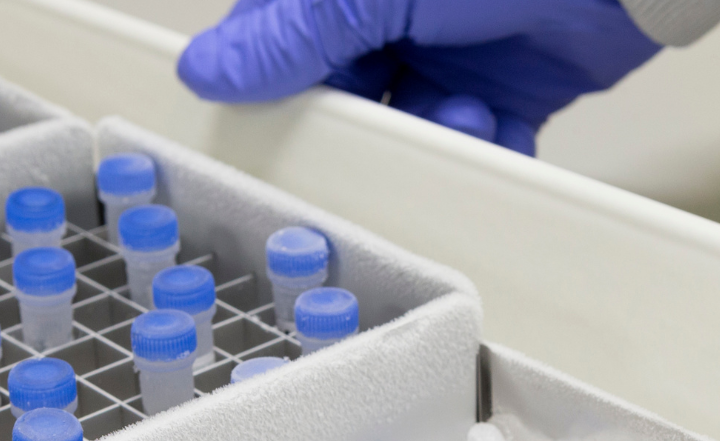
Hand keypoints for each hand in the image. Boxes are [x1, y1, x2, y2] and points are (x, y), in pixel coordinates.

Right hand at [176, 0, 661, 154]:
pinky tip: (489, 127)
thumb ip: (295, 33)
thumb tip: (208, 70)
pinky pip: (475, 138)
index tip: (267, 132)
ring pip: (407, 123)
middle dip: (358, 122)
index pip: (280, 35)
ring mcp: (452, 42)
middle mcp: (392, 6)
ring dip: (427, 135)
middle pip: (341, 91)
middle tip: (367, 139)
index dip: (272, 84)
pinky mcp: (511, 82)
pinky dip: (480, 148)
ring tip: (459, 110)